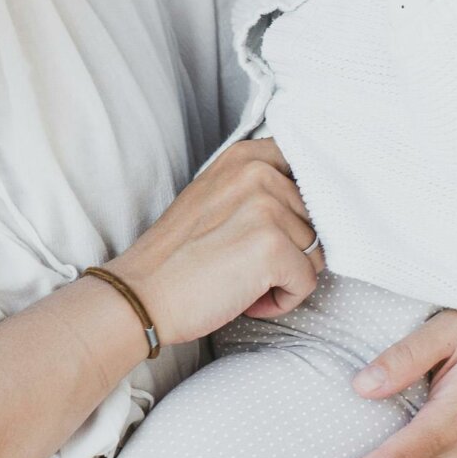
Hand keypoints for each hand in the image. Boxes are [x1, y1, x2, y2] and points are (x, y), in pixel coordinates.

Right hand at [110, 139, 323, 346]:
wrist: (141, 295)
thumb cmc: (178, 257)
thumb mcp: (216, 197)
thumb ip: (258, 188)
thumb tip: (310, 204)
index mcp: (245, 157)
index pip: (307, 170)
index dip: (301, 208)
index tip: (277, 228)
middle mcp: (258, 173)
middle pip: (315, 220)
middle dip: (289, 251)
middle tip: (244, 264)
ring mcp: (266, 207)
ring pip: (315, 253)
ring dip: (285, 277)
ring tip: (242, 280)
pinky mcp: (271, 246)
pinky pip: (306, 282)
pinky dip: (282, 300)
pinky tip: (247, 298)